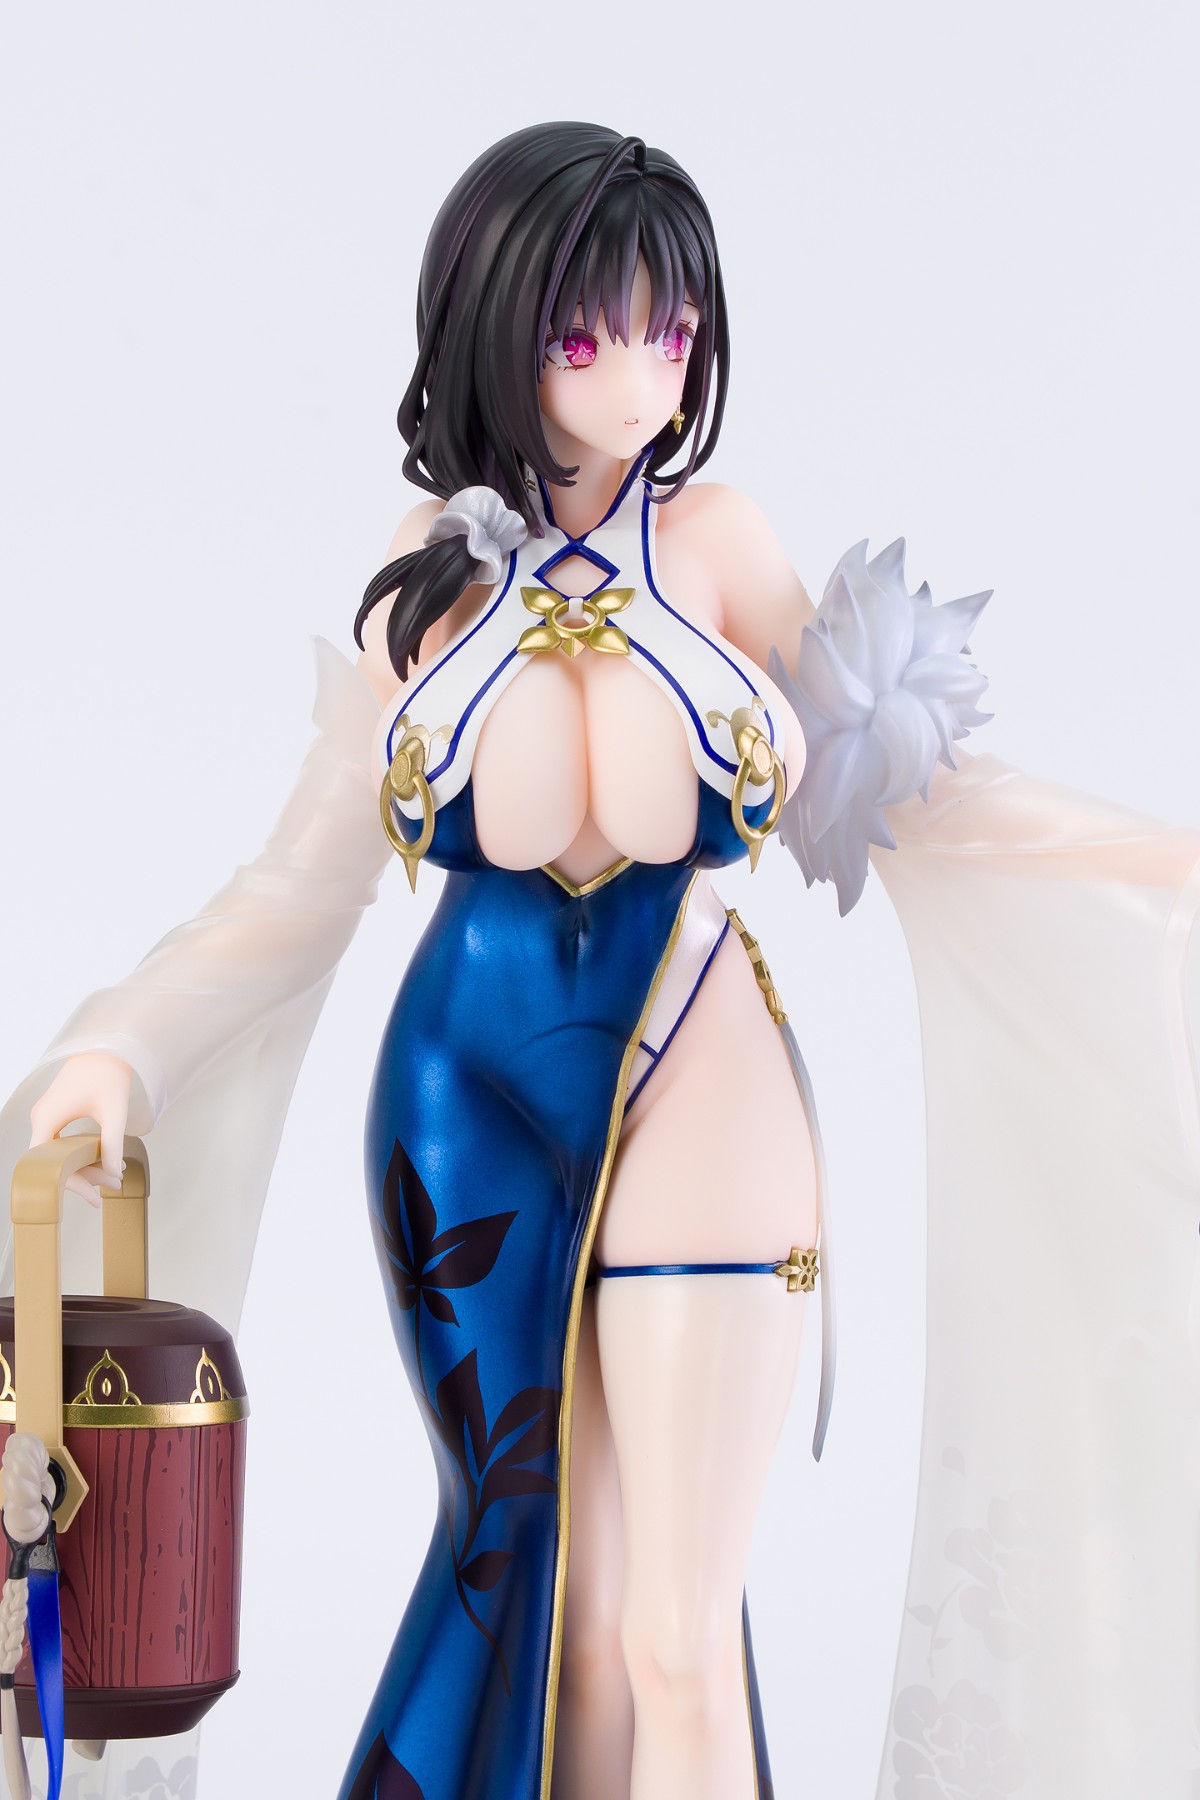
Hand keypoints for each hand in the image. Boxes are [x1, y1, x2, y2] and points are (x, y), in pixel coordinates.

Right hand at [28, 1053, 132, 1206]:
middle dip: (84, 1177)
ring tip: (115, 1176)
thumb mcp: (114, 1112)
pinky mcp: (56, 1115)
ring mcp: (47, 1117)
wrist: (105, 1048)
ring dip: (85, 1166)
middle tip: (114, 1185)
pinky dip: (83, 1154)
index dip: (69, 1184)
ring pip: (59, 1154)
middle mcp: (41, 1120)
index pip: (47, 1165)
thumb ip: (112, 1143)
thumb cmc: (107, 1074)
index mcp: (46, 1119)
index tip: (93, 1196)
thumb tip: (113, 1173)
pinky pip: (63, 1144)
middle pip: (54, 1162)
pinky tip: (106, 1161)